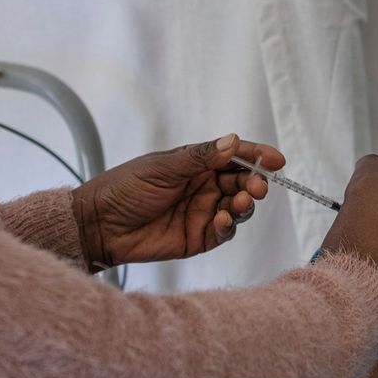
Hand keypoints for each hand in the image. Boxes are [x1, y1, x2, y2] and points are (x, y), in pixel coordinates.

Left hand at [71, 134, 284, 268]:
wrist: (100, 224)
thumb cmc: (125, 188)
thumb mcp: (162, 167)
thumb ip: (200, 157)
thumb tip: (234, 140)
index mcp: (196, 163)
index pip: (234, 156)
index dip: (257, 156)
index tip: (277, 160)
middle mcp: (204, 186)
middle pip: (241, 181)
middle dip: (254, 182)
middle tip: (257, 186)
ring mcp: (203, 212)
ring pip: (238, 207)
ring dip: (245, 203)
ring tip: (241, 201)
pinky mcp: (199, 237)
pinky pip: (224, 231)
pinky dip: (230, 225)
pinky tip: (224, 219)